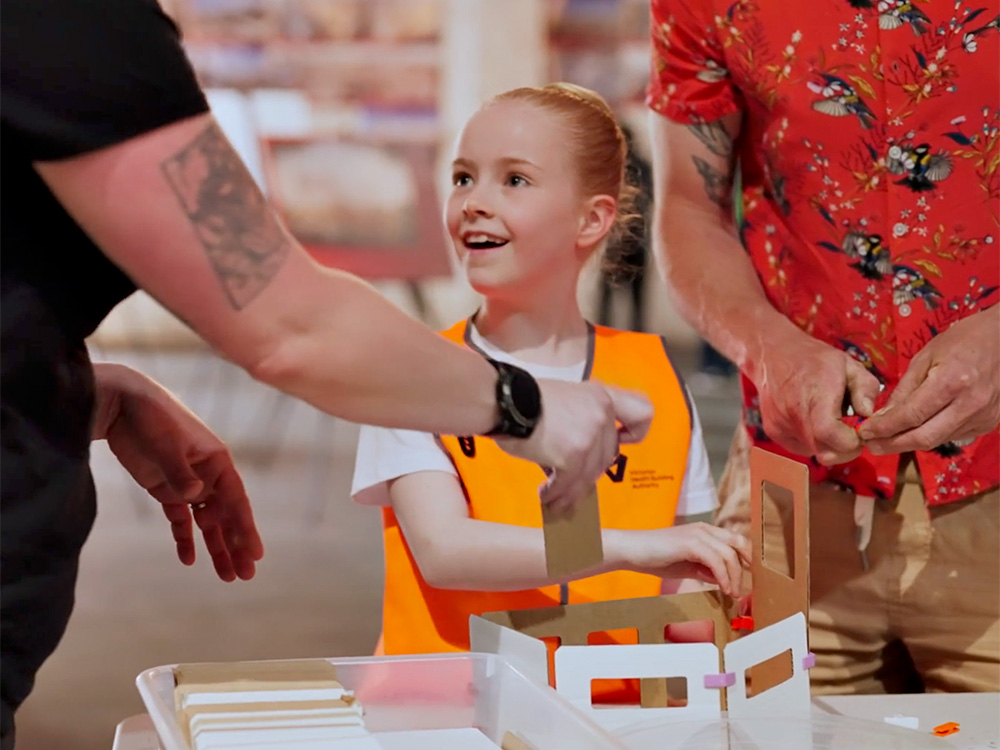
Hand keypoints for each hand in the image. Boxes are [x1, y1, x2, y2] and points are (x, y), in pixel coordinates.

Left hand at [91, 364, 263, 580]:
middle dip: (236, 546)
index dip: (247, 528)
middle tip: (245, 575)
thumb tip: (195, 497)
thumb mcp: (167, 443)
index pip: (236, 500)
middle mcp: (208, 475)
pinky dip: (185, 539)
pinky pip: (181, 519)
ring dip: (216, 547)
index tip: (256, 554)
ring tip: (226, 576)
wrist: (123, 402)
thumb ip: (181, 472)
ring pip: (207, 523)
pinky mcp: (166, 489)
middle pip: (226, 516)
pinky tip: (188, 560)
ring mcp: (188, 483)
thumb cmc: (152, 416)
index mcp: (218, 461)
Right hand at [496, 381, 652, 511]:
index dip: (634, 434)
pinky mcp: (573, 455)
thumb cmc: (525, 400)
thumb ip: (581, 421)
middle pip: (607, 456)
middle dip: (588, 473)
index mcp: (602, 397)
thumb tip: (579, 462)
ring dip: (570, 492)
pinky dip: (556, 494)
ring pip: (588, 476)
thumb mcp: (566, 398)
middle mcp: (602, 415)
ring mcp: (589, 436)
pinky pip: (569, 484)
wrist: (505, 401)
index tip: (621, 441)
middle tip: (569, 485)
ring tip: (555, 501)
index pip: (642, 414)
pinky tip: (545, 495)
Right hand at [608, 524, 751, 596]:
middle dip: (748, 564)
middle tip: (748, 585)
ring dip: (735, 576)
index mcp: (704, 531)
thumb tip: (724, 580)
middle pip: (739, 542)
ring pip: (730, 554)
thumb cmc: (655, 558)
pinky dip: (723, 577)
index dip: (745, 558)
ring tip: (734, 593)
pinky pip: (716, 561)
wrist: (632, 551)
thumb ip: (706, 570)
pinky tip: (724, 589)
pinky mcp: (691, 543)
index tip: (748, 578)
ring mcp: (698, 534)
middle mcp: (704, 529)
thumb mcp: (687, 566)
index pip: (734, 540)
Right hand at [749, 329, 880, 464]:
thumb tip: (869, 415)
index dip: (852, 442)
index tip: (860, 432)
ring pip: (814, 452)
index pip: (833, 436)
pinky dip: (812, 441)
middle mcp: (795, 414)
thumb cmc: (813, 359)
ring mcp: (781, 425)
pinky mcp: (774, 432)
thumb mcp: (848, 364)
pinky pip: (801, 448)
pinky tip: (812, 420)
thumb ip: (866, 388)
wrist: (771, 354)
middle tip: (849, 431)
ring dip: (828, 444)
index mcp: (817, 395)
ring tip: (828, 420)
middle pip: (826, 453)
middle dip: (844, 448)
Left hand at [859, 306, 999, 453]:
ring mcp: (984, 417)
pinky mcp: (990, 423)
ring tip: (887, 439)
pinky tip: (918, 430)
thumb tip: (881, 417)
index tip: (863, 432)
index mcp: (952, 382)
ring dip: (910, 442)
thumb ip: (904, 390)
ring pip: (938, 440)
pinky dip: (932, 435)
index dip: (884, 428)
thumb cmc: (963, 341)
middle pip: (925, 437)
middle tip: (870, 445)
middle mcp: (970, 404)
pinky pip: (953, 435)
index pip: (910, 415)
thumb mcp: (925, 357)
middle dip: (892, 444)